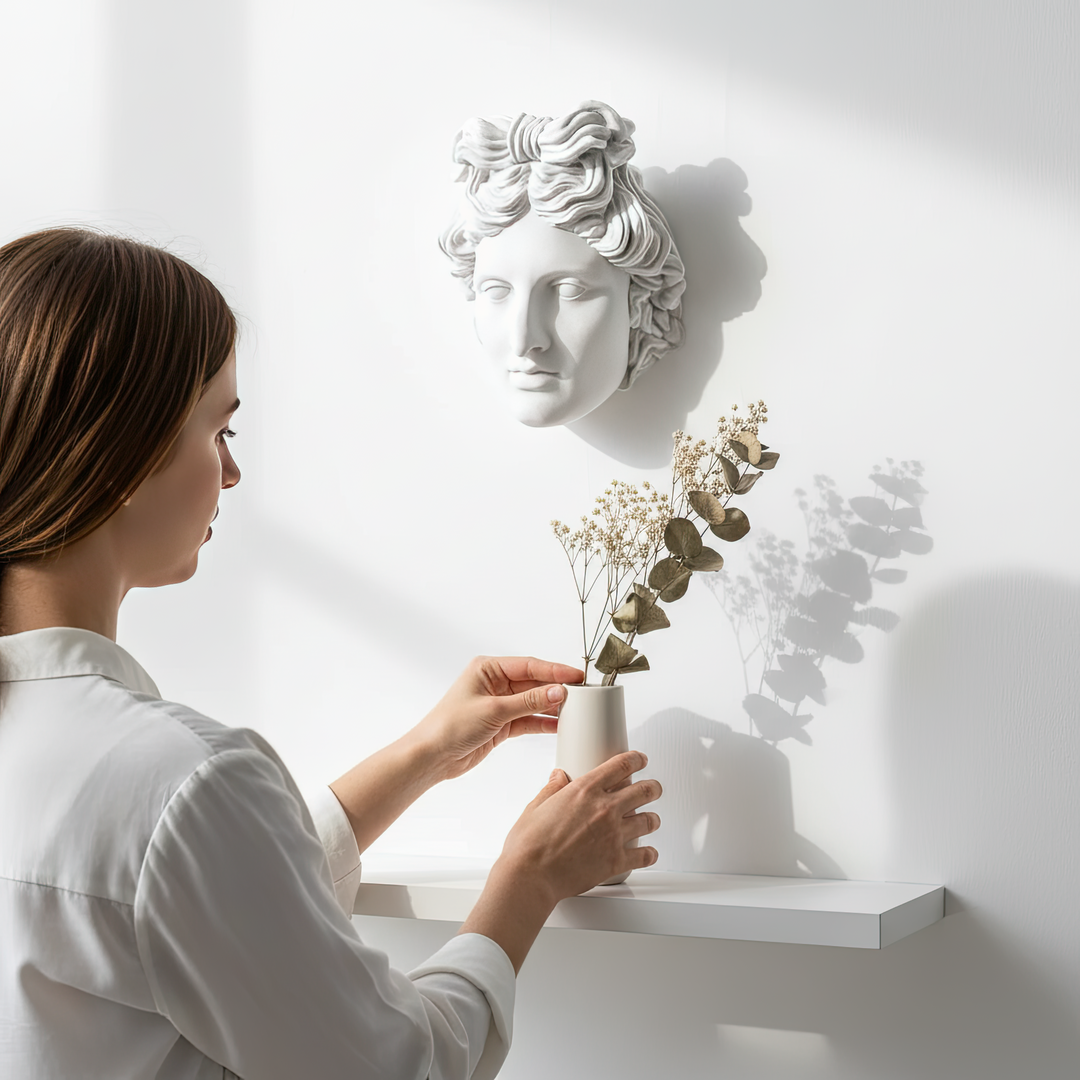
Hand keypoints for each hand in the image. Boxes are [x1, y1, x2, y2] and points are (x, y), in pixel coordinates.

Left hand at [412, 655, 583, 781]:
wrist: (432, 757)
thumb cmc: (450, 726)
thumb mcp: (494, 711)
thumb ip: (529, 701)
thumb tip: (559, 692)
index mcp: (488, 669)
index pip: (529, 665)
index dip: (554, 670)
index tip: (577, 676)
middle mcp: (495, 683)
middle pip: (533, 683)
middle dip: (556, 689)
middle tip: (583, 694)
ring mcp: (499, 704)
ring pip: (533, 702)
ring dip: (552, 707)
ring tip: (577, 710)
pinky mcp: (502, 724)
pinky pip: (528, 720)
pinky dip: (543, 723)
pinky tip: (560, 725)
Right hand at [498, 751, 661, 902]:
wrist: (531, 876)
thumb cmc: (528, 845)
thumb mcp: (535, 807)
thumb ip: (552, 789)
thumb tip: (558, 777)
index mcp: (584, 791)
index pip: (620, 766)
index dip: (635, 759)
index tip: (639, 760)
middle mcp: (604, 809)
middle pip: (643, 791)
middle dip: (652, 787)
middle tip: (653, 788)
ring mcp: (613, 835)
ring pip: (648, 820)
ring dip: (653, 819)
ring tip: (652, 819)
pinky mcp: (616, 861)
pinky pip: (643, 855)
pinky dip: (650, 854)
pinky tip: (649, 853)